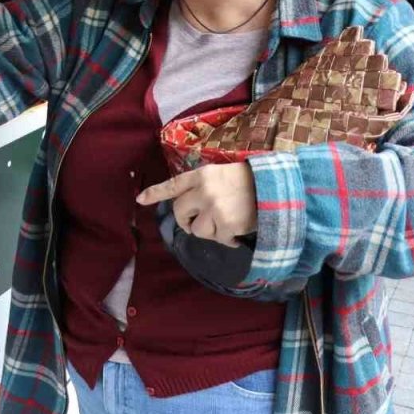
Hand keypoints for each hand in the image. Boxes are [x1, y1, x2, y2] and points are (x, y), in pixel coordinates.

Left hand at [136, 162, 257, 247]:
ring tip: (225, 224)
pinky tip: (238, 232)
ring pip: (197, 230)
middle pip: (179, 212)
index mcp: (201, 175)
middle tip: (199, 223)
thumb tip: (186, 207)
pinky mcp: (226, 224)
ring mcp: (213, 208)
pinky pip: (218, 239)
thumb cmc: (246, 181)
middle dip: (187, 221)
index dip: (155, 193)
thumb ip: (201, 186)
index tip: (140, 200)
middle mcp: (203, 190)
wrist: (274, 187)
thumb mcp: (220, 174)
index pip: (173, 185)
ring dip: (209, 231)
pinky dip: (228, 239)